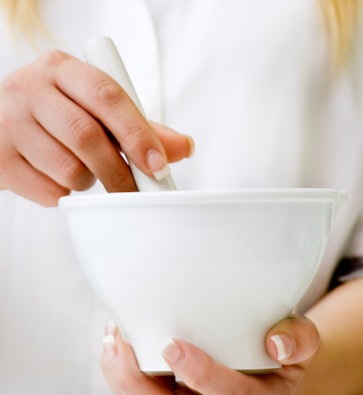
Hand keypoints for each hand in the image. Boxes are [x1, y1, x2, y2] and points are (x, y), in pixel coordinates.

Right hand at [0, 50, 192, 205]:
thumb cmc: (56, 118)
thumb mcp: (93, 111)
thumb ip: (137, 127)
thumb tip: (182, 148)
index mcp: (61, 69)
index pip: (107, 96)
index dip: (138, 134)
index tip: (158, 166)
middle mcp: (30, 88)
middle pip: (88, 136)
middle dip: (119, 172)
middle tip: (135, 191)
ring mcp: (9, 123)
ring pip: (70, 170)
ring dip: (88, 181)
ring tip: (80, 170)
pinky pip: (50, 191)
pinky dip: (64, 194)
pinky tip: (54, 177)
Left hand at [101, 315, 318, 394]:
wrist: (270, 379)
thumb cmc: (282, 354)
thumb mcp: (303, 341)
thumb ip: (299, 339)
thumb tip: (275, 343)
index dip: (201, 374)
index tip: (170, 344)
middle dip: (138, 381)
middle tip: (119, 342)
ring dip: (123, 382)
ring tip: (110, 342)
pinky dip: (125, 385)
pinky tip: (117, 354)